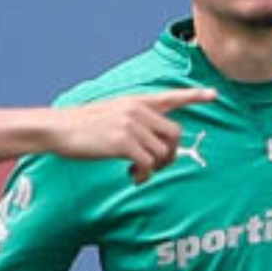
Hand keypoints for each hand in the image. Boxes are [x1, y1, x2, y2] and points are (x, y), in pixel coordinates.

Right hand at [49, 88, 218, 183]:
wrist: (57, 128)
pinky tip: (131, 176)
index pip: (171, 97)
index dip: (194, 96)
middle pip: (175, 134)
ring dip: (154, 169)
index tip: (214, 94)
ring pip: (162, 152)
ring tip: (137, 173)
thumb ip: (133, 121)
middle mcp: (137, 110)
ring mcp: (131, 125)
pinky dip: (143, 175)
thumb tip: (151, 144)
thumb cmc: (81, 127)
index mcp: (136, 102)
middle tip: (155, 167)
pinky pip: (148, 164)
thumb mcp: (110, 114)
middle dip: (170, 155)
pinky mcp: (123, 142)